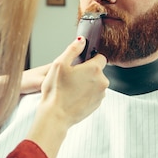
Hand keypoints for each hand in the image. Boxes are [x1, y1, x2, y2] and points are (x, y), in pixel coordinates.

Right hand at [25, 36, 108, 157]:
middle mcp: (102, 81)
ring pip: (96, 83)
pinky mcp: (97, 105)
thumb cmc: (55, 90)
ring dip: (87, 83)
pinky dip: (86, 94)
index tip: (79, 64)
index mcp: (94, 69)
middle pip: (98, 71)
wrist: (55, 116)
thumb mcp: (59, 64)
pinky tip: (73, 97)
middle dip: (87, 72)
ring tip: (71, 88)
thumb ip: (73, 49)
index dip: (89, 59)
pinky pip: (93, 95)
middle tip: (71, 77)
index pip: (100, 57)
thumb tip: (82, 41)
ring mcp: (101, 95)